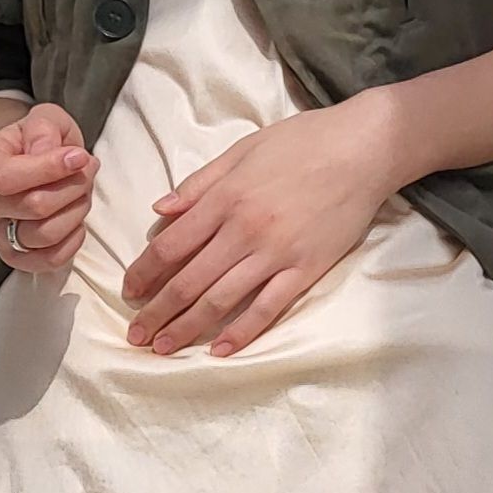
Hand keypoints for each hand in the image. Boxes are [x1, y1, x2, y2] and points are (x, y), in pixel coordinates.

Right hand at [0, 102, 99, 271]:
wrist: (36, 163)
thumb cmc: (39, 142)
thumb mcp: (45, 119)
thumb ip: (43, 128)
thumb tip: (46, 152)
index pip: (5, 177)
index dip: (48, 169)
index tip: (78, 157)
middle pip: (33, 206)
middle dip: (72, 187)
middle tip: (86, 171)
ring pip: (44, 234)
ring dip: (76, 211)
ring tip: (82, 192)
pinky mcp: (16, 257)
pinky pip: (49, 260)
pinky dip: (72, 241)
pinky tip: (75, 220)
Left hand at [121, 96, 395, 356]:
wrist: (363, 148)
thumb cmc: (302, 142)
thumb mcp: (243, 150)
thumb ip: (200, 183)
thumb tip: (160, 210)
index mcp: (225, 197)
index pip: (172, 244)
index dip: (144, 272)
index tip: (129, 291)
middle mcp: (245, 229)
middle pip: (189, 280)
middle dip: (157, 311)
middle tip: (136, 334)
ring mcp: (276, 252)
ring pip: (221, 299)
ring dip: (188, 328)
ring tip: (164, 349)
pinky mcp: (306, 269)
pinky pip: (268, 307)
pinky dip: (242, 331)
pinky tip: (221, 350)